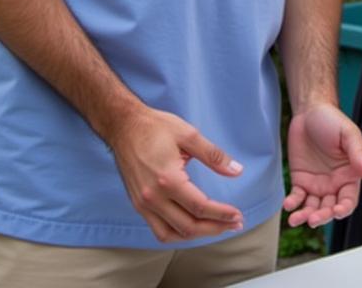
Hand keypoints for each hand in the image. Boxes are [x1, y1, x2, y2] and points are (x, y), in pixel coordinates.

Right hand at [107, 105, 243, 242]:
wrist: (124, 126)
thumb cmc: (155, 127)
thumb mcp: (189, 134)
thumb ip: (214, 155)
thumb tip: (236, 170)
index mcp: (168, 179)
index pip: (200, 206)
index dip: (222, 214)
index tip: (237, 215)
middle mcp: (153, 197)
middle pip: (189, 226)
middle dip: (215, 227)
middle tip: (234, 224)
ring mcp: (143, 204)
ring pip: (173, 234)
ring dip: (197, 235)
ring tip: (217, 228)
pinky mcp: (138, 205)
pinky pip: (158, 230)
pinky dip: (177, 234)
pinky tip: (191, 228)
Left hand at [284, 103, 361, 227]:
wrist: (309, 111)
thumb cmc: (331, 120)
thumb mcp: (348, 134)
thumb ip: (359, 154)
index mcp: (349, 174)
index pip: (349, 199)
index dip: (344, 209)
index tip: (337, 211)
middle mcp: (334, 183)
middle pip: (330, 208)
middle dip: (322, 216)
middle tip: (314, 218)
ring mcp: (317, 183)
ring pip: (313, 207)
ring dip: (305, 216)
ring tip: (296, 219)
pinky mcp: (301, 180)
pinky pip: (298, 197)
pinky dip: (293, 204)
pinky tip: (289, 205)